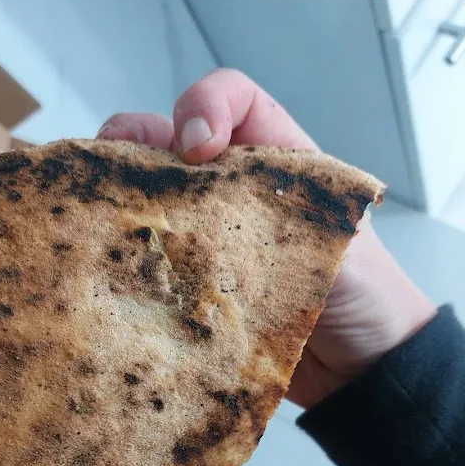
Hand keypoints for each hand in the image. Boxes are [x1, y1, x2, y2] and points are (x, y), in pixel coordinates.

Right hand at [97, 69, 435, 408]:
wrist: (359, 365)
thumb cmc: (366, 294)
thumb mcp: (339, 236)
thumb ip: (285, 208)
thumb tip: (214, 207)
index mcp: (278, 160)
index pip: (234, 101)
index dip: (205, 106)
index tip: (197, 148)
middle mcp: (233, 190)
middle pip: (166, 141)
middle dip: (130, 142)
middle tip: (110, 173)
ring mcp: (205, 238)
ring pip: (147, 200)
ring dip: (117, 202)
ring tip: (98, 221)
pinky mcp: (191, 285)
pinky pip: (148, 264)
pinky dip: (123, 260)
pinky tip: (113, 270)